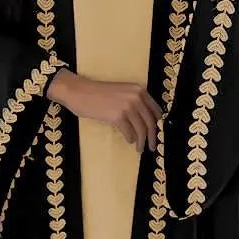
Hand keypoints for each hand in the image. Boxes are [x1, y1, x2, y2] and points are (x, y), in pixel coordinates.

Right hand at [48, 70, 162, 152]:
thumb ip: (134, 102)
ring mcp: (127, 106)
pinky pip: (129, 132)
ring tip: (140, 149)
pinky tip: (129, 141)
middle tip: (152, 146)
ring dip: (142, 142)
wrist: (80, 92)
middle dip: (153, 137)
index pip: (156, 110)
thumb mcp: (122, 92)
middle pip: (151, 122)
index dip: (158, 124)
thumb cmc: (98, 93)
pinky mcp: (117, 116)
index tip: (157, 134)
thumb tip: (144, 121)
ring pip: (141, 129)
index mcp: (139, 90)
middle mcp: (136, 97)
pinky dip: (130, 139)